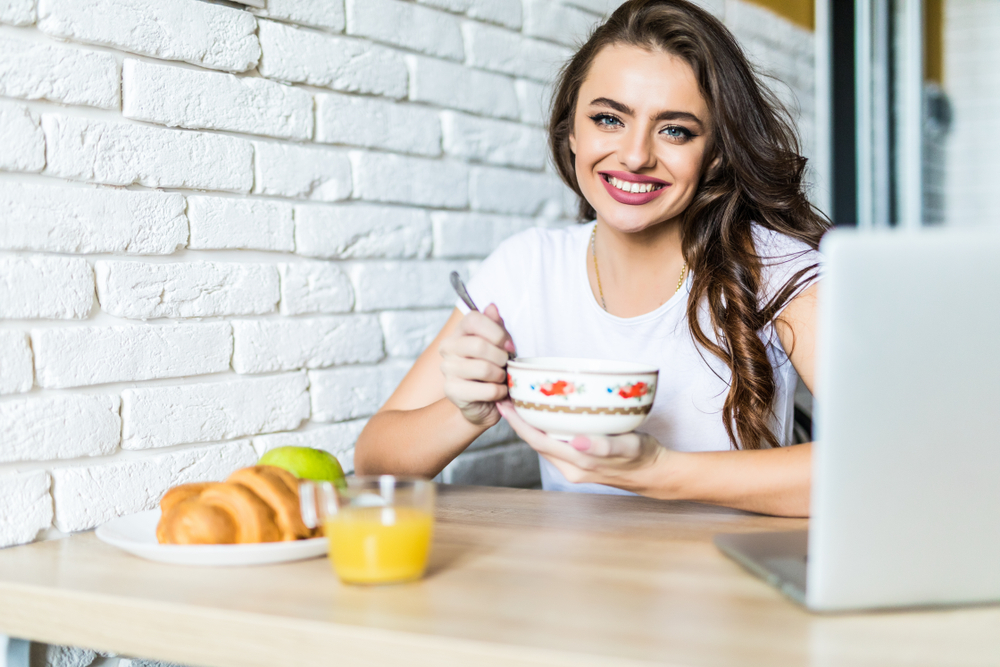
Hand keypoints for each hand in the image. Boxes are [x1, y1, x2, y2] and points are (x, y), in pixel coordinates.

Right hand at [439, 304, 515, 425]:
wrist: (482, 403)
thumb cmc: (492, 369)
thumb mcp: (499, 345)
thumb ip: (496, 326)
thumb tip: (492, 307)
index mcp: (460, 331)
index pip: (474, 319)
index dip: (496, 332)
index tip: (509, 345)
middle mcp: (448, 347)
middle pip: (479, 345)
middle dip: (501, 358)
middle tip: (505, 365)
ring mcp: (447, 369)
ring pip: (484, 369)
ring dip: (500, 376)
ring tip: (501, 379)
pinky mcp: (451, 390)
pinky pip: (487, 390)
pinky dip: (499, 392)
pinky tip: (498, 392)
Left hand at [496, 400, 665, 491]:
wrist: (656, 473)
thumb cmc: (643, 457)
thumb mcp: (627, 447)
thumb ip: (602, 446)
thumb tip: (576, 442)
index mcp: (576, 463)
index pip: (537, 441)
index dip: (518, 423)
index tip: (504, 404)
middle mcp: (570, 467)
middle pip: (535, 442)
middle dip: (518, 421)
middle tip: (506, 395)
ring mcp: (574, 466)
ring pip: (543, 443)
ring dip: (529, 424)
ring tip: (519, 402)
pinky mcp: (580, 461)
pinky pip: (554, 444)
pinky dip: (545, 429)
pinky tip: (544, 415)